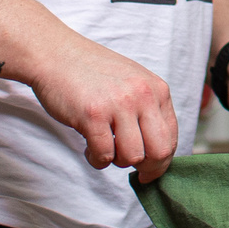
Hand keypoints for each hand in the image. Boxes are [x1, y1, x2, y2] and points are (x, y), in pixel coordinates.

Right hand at [26, 41, 178, 179]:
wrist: (56, 54)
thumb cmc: (92, 73)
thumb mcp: (133, 83)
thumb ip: (148, 110)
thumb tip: (159, 151)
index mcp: (157, 89)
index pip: (172, 137)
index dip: (162, 161)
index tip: (151, 170)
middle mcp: (142, 95)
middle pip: (160, 151)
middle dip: (148, 169)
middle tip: (135, 173)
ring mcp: (118, 104)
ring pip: (132, 156)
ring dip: (117, 161)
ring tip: (104, 149)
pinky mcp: (93, 115)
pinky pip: (104, 155)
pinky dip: (97, 159)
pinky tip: (89, 148)